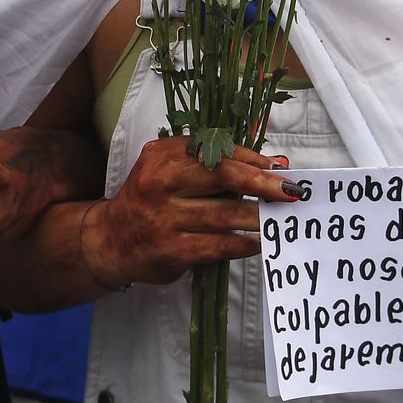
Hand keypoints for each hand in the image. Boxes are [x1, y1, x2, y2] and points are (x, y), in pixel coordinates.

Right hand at [83, 136, 296, 287]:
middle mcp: (159, 183)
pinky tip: (258, 242)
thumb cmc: (147, 200)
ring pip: (225, 215)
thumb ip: (206, 164)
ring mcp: (164, 219)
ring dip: (259, 216)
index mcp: (160, 157)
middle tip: (292, 192)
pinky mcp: (172, 250)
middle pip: (222, 177)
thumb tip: (268, 165)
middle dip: (263, 183)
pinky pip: (218, 245)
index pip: (214, 152)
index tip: (279, 167)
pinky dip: (243, 243)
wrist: (110, 240)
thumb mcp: (165, 170)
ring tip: (281, 218)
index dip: (251, 159)